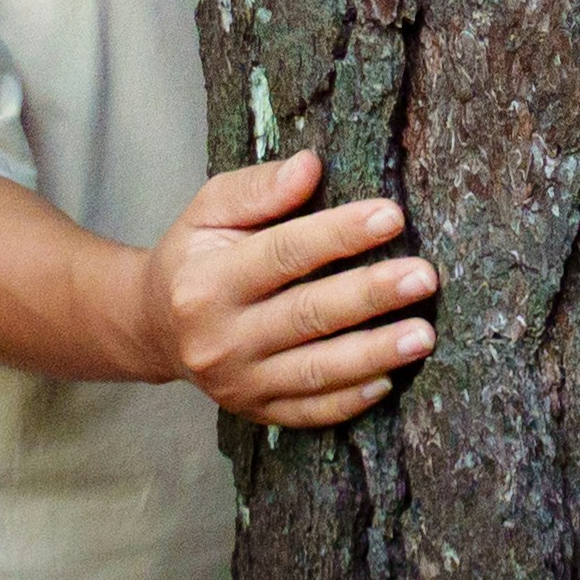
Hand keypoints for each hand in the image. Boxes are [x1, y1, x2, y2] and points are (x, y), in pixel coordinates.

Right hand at [139, 150, 437, 428]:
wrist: (154, 327)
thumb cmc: (194, 255)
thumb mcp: (209, 209)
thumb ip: (258, 188)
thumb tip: (310, 167)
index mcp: (207, 282)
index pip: (283, 254)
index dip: (339, 234)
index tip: (392, 216)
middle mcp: (220, 339)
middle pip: (307, 315)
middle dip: (371, 295)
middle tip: (425, 277)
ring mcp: (238, 383)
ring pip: (316, 372)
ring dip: (375, 354)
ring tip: (423, 335)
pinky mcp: (255, 412)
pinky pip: (309, 412)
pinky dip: (350, 400)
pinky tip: (389, 380)